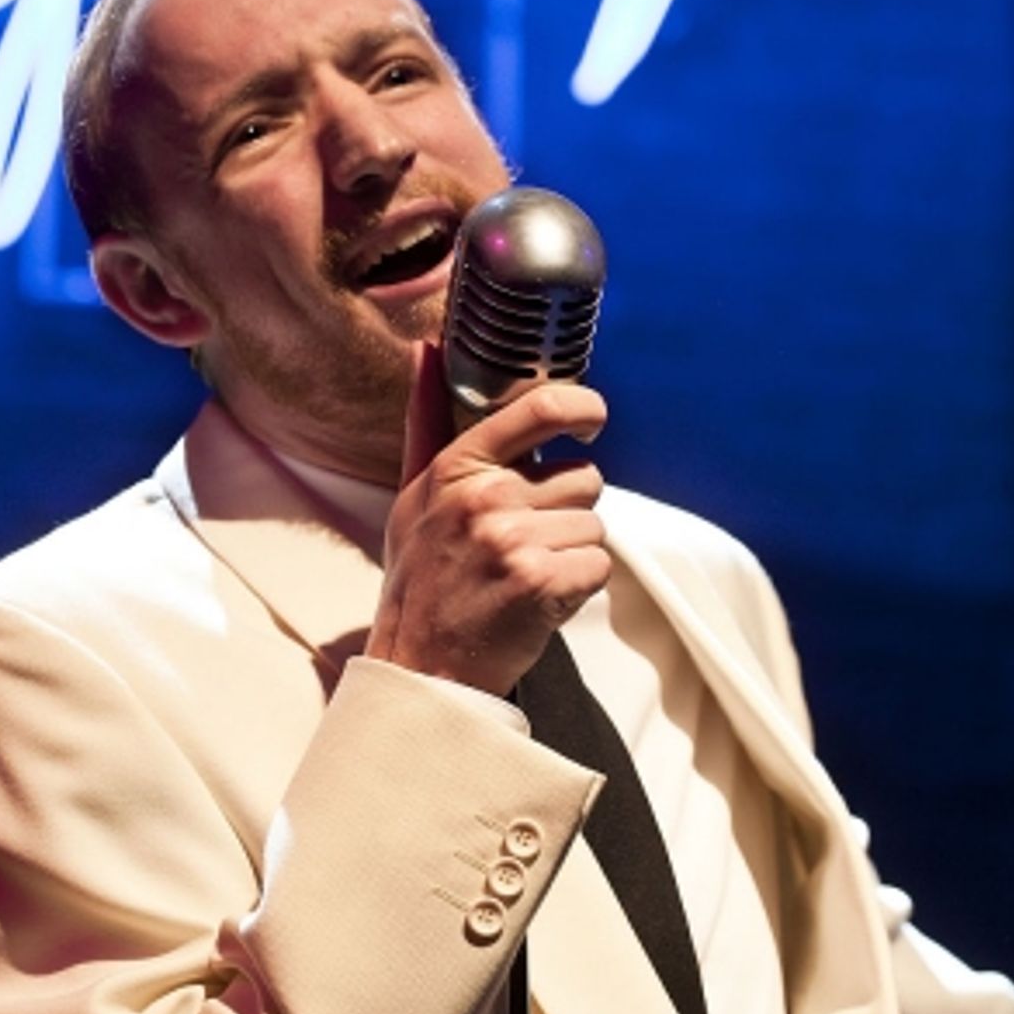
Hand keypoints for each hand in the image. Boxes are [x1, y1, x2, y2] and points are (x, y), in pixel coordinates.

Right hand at [365, 343, 609, 697]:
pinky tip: (540, 599)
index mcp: (458, 468)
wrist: (421, 664)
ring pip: (595, 525)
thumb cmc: (422, 579)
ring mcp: (514, 541)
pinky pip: (600, 565)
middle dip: (568, 509)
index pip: (538, 409)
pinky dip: (579, 586)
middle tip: (527, 541)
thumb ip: (427, 423)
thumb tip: (428, 349)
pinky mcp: (543, 583)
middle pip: (584, 478)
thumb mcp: (414, 495)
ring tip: (527, 574)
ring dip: (572, 552)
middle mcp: (485, 498)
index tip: (591, 420)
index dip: (582, 406)